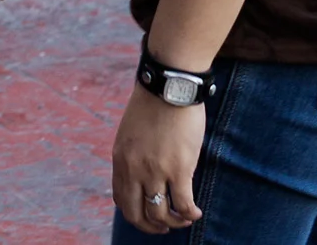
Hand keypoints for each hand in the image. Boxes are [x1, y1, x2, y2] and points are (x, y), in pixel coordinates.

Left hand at [114, 86, 205, 232]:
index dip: (134, 214)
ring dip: (174, 222)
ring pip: (160, 214)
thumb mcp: (131, 133)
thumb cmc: (154, 106)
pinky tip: (196, 212)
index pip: (120, 199)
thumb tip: (143, 173)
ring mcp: (155, 171)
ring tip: (185, 218)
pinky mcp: (178, 169)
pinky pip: (182, 204)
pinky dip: (190, 214)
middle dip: (151, 227)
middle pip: (136, 214)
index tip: (148, 216)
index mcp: (120, 159)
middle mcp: (133, 169)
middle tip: (165, 227)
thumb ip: (133, 155)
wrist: (168, 88)